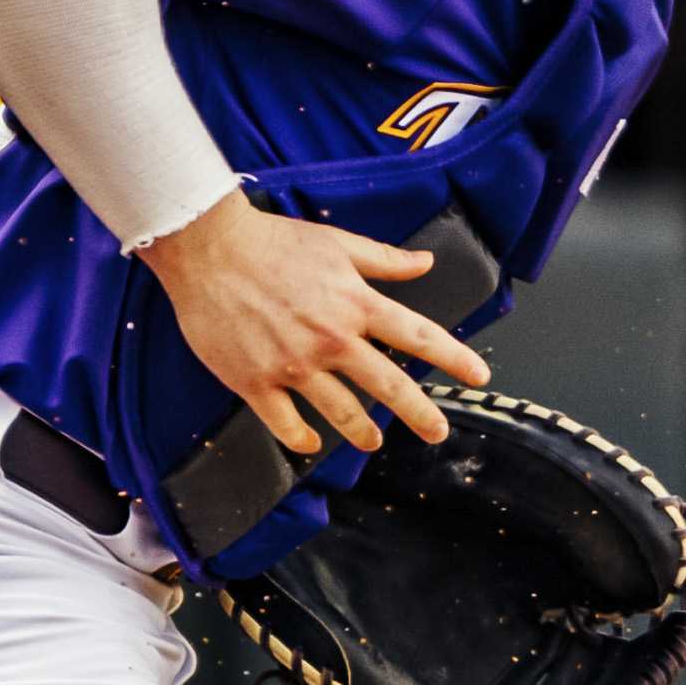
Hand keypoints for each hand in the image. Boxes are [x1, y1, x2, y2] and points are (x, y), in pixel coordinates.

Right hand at [139, 189, 490, 455]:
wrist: (206, 247)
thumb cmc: (270, 240)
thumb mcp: (335, 242)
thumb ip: (382, 260)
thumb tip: (425, 262)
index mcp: (355, 303)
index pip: (417, 335)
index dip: (453, 358)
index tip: (478, 376)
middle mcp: (332, 338)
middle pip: (390, 385)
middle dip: (421, 413)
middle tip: (438, 432)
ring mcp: (294, 364)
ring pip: (342, 412)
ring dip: (364, 432)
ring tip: (374, 441)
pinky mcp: (256, 380)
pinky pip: (286, 422)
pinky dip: (301, 438)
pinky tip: (310, 443)